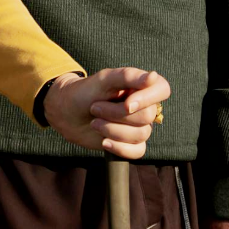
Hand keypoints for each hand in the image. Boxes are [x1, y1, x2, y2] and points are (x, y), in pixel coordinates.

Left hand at [40, 67, 170, 158]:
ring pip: (140, 135)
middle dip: (116, 114)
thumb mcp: (103, 79)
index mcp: (141, 86)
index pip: (162, 90)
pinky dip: (119, 148)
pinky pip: (138, 152)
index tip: (127, 103)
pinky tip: (104, 142)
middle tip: (95, 107)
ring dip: (112, 130)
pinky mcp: (131, 143)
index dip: (147, 99)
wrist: (66, 113)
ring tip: (95, 122)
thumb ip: (128, 76)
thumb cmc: (85, 92)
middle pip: (146, 117)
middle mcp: (144, 106)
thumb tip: (154, 77)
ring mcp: (138, 126)